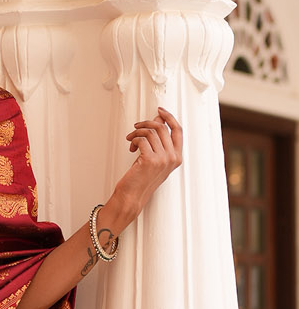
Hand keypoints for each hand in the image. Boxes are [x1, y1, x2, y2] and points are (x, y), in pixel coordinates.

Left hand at [109, 107, 183, 228]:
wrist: (132, 197)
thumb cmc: (141, 179)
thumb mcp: (154, 158)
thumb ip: (158, 141)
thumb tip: (158, 119)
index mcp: (177, 157)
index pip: (178, 130)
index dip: (169, 117)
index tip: (159, 110)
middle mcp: (172, 157)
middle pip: (162, 128)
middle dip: (146, 124)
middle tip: (136, 127)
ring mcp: (163, 159)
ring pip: (150, 132)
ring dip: (137, 132)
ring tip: (130, 139)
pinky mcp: (150, 160)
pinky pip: (142, 139)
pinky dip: (134, 140)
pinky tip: (131, 147)